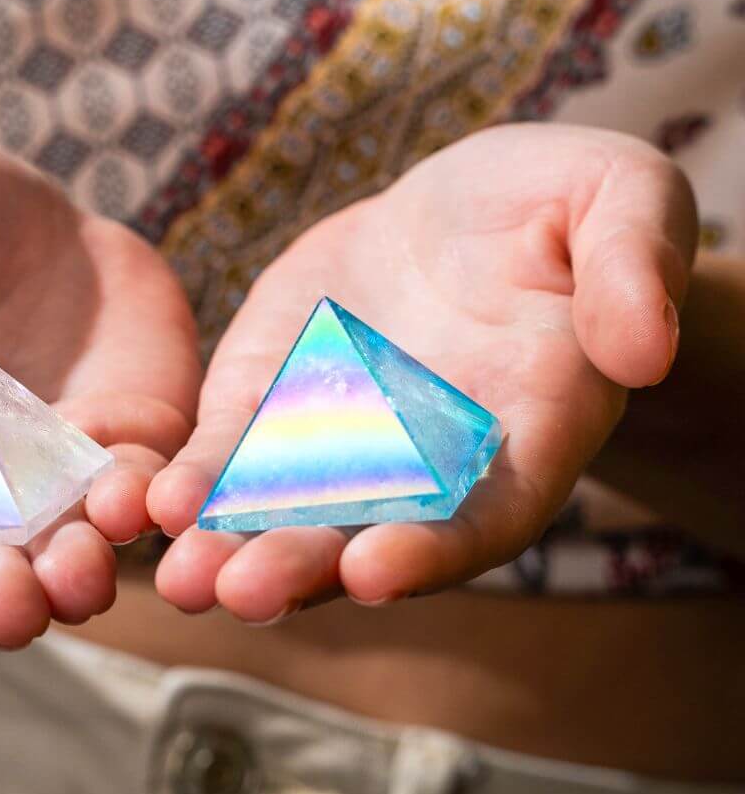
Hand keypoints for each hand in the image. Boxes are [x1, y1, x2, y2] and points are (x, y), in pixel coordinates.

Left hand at [148, 124, 696, 620]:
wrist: (464, 216)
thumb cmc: (558, 207)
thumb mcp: (619, 201)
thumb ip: (632, 270)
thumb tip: (643, 350)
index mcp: (526, 433)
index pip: (487, 513)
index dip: (435, 548)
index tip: (375, 569)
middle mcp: (428, 465)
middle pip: (368, 535)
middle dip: (305, 566)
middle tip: (242, 592)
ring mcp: (343, 444)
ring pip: (287, 514)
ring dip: (232, 550)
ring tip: (181, 578)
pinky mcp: (276, 408)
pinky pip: (231, 455)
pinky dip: (195, 482)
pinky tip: (150, 503)